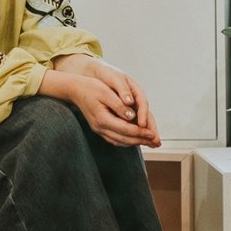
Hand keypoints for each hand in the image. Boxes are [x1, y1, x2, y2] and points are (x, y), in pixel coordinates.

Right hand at [45, 56, 160, 147]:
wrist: (74, 90)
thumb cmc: (90, 88)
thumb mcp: (105, 93)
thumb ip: (119, 105)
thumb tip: (131, 115)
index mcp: (103, 119)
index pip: (127, 130)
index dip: (141, 133)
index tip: (154, 134)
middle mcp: (100, 128)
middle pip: (125, 139)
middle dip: (142, 141)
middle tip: (156, 142)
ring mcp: (98, 130)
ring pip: (120, 141)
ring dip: (135, 143)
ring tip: (149, 142)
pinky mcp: (99, 129)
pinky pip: (115, 139)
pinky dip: (127, 141)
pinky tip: (135, 139)